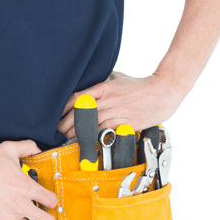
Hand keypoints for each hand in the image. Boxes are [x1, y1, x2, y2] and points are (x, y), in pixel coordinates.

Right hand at [0, 140, 57, 219]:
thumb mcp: (8, 149)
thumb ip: (27, 147)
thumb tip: (37, 148)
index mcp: (27, 188)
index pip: (52, 201)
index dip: (50, 199)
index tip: (45, 199)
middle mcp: (21, 206)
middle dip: (48, 218)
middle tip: (42, 213)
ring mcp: (8, 219)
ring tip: (21, 213)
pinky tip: (0, 211)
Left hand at [57, 70, 184, 138]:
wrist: (163, 92)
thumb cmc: (140, 86)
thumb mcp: (118, 78)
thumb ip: (103, 83)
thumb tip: (89, 85)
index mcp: (104, 87)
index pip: (78, 96)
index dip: (64, 107)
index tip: (56, 115)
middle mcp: (108, 99)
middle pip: (81, 112)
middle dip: (67, 123)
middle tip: (58, 130)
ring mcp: (116, 111)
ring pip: (91, 123)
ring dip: (77, 132)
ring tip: (67, 137)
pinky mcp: (125, 122)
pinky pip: (105, 131)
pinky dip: (94, 136)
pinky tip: (86, 141)